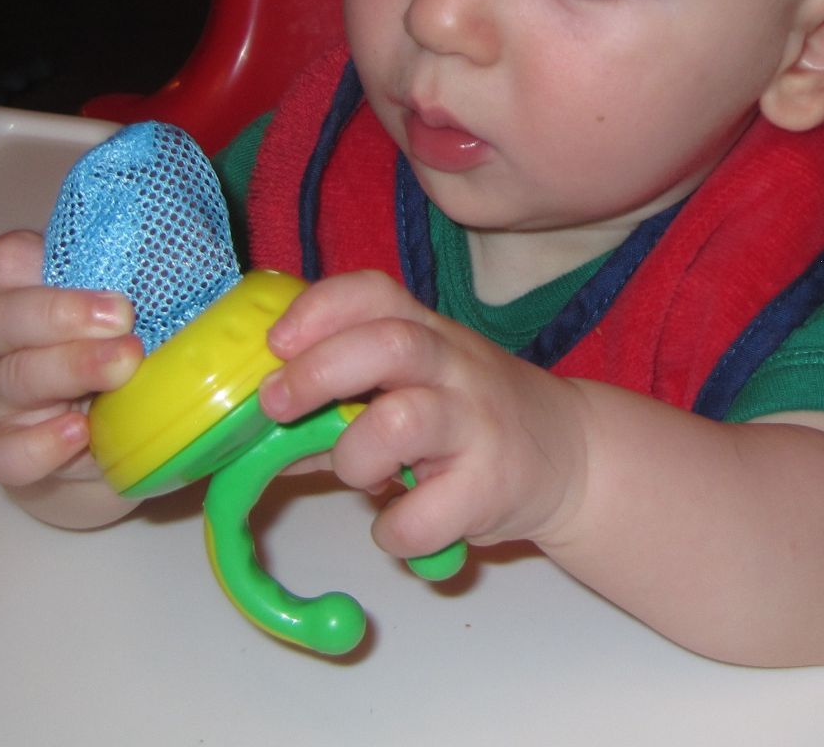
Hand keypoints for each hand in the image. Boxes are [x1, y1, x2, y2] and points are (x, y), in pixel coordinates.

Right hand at [0, 230, 143, 525]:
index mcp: (27, 293)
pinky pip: (5, 451)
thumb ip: (156, 283)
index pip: (7, 261)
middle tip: (123, 317)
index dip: (35, 260)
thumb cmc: (124, 357)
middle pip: (2, 317)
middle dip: (61, 313)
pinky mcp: (7, 452)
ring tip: (124, 366)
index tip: (99, 267)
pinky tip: (78, 433)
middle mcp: (3, 342)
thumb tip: (234, 265)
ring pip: (12, 378)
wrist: (106, 447)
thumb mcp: (139, 314)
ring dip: (70, 367)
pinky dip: (40, 442)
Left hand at [257, 270, 588, 561]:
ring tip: (361, 475)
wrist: (574, 455)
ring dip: (357, 456)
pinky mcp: (493, 486)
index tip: (277, 342)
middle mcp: (456, 367)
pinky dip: (395, 530)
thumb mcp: (416, 387)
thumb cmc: (472, 418)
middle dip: (317, 372)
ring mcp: (478, 423)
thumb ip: (339, 403)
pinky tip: (401, 523)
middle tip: (276, 405)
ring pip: (403, 420)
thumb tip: (250, 431)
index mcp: (429, 334)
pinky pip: (423, 514)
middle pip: (387, 343)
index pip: (374, 293)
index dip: (319, 309)